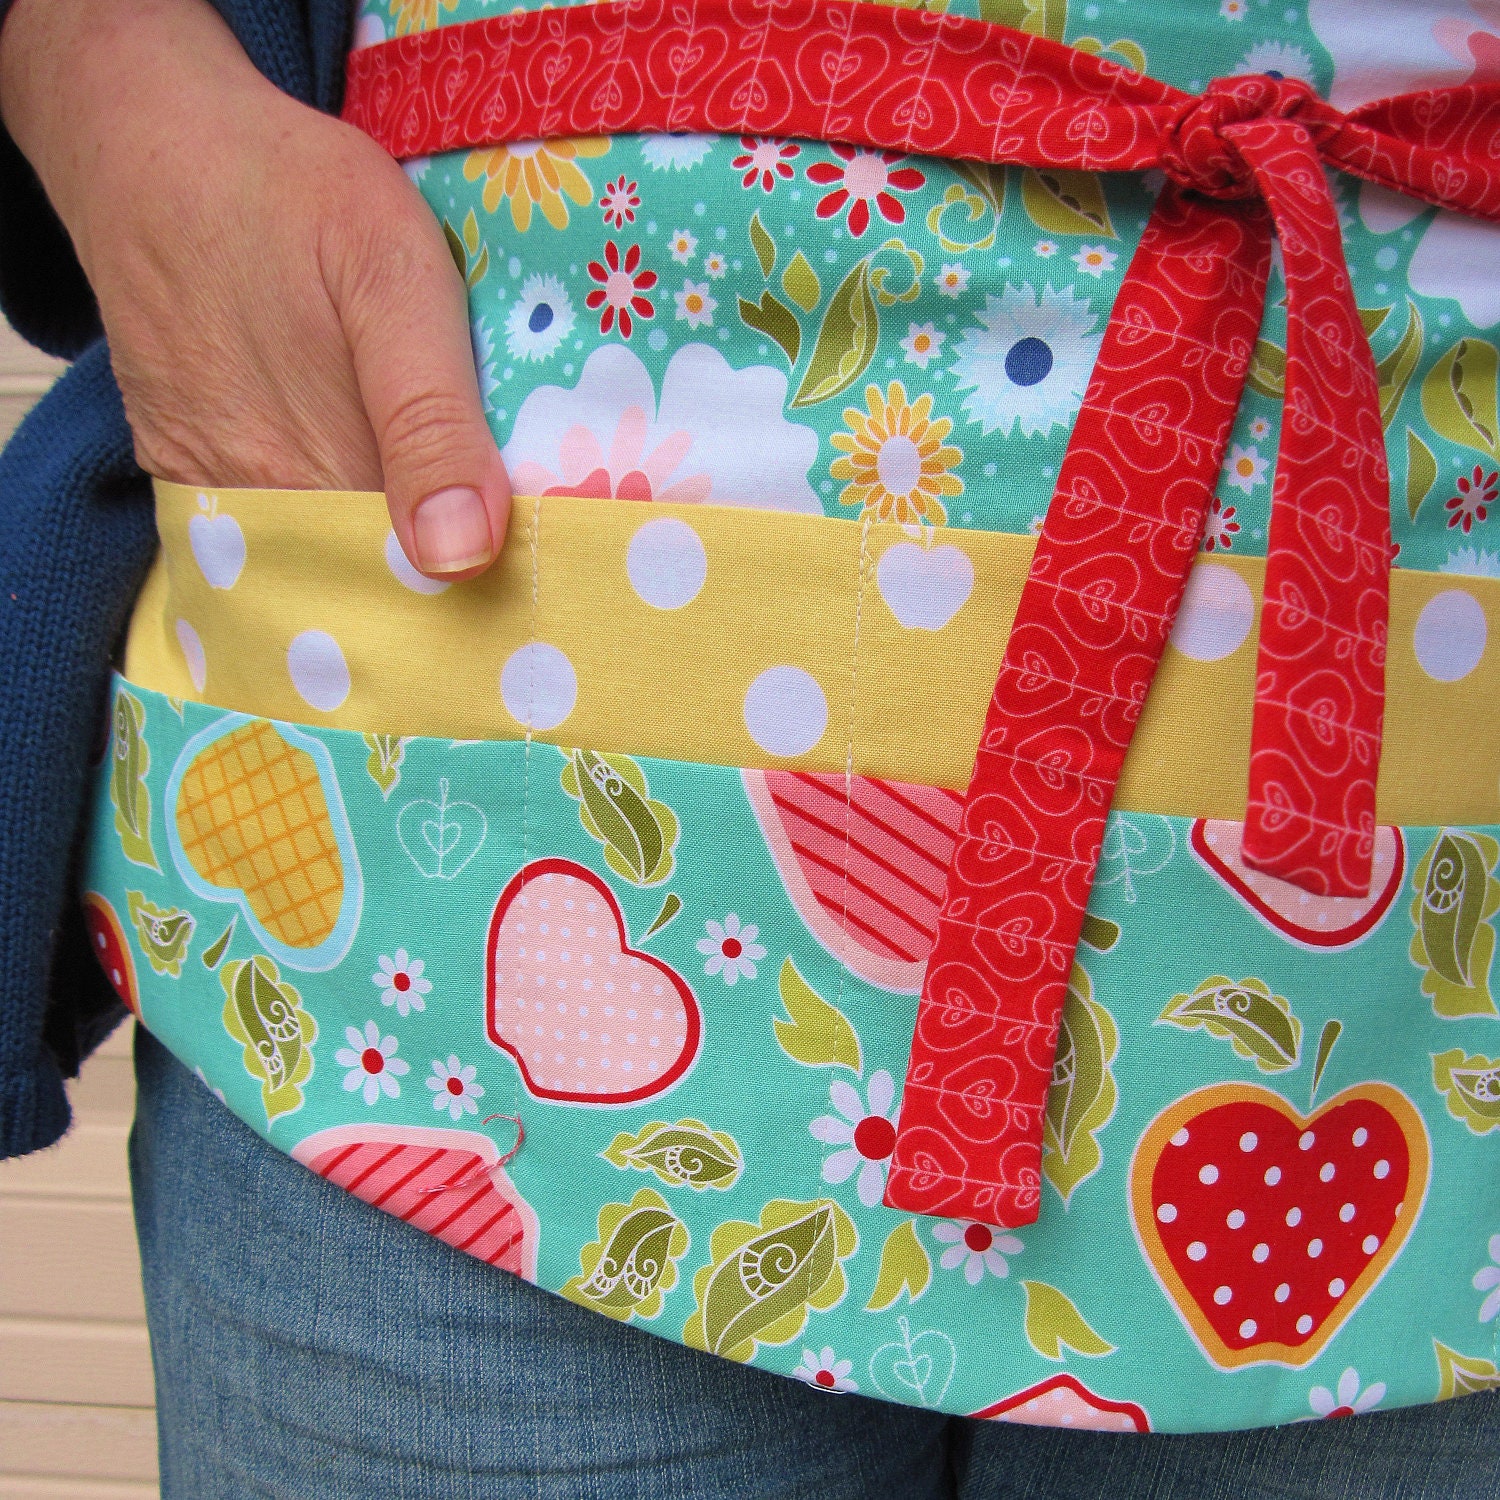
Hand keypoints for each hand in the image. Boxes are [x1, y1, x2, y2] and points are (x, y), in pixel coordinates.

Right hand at [0, 0, 510, 578]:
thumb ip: (432, 421)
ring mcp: (210, 486)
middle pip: (370, 586)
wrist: (151, 141)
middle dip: (438, 595)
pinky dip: (316, 535)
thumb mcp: (396, 282)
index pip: (422, 589)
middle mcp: (262, 501)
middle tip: (509, 579)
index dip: (483, 600)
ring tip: (445, 550)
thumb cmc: (296, 198)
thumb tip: (460, 556)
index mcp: (330, 472)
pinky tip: (363, 508)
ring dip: (381, 570)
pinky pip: (262, 530)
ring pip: (317, 564)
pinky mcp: (178, 462)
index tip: (542, 594)